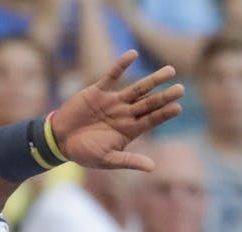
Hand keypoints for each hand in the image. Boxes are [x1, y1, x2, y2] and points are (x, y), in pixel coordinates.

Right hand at [49, 51, 183, 170]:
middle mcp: (125, 114)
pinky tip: (133, 54)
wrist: (60, 140)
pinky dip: (122, 65)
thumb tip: (152, 168)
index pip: (152, 120)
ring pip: (138, 88)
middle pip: (150, 103)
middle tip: (181, 88)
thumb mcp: (108, 159)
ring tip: (171, 70)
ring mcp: (113, 101)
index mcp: (130, 130)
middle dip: (165, 95)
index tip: (178, 107)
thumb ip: (129, 161)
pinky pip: (112, 75)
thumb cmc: (85, 153)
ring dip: (153, 80)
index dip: (164, 114)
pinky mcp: (98, 91)